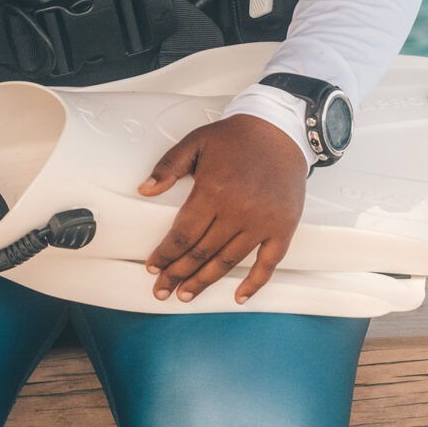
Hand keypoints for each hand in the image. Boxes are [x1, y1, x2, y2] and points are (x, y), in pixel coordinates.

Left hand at [139, 114, 307, 304]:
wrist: (280, 130)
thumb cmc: (235, 136)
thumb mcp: (195, 142)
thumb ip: (167, 167)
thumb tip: (144, 190)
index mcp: (212, 191)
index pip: (183, 234)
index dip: (166, 254)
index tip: (153, 267)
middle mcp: (238, 211)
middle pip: (202, 252)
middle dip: (178, 274)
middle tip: (162, 289)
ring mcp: (263, 222)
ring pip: (228, 261)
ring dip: (205, 281)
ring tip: (187, 294)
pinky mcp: (283, 228)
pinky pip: (268, 263)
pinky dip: (254, 283)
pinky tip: (238, 296)